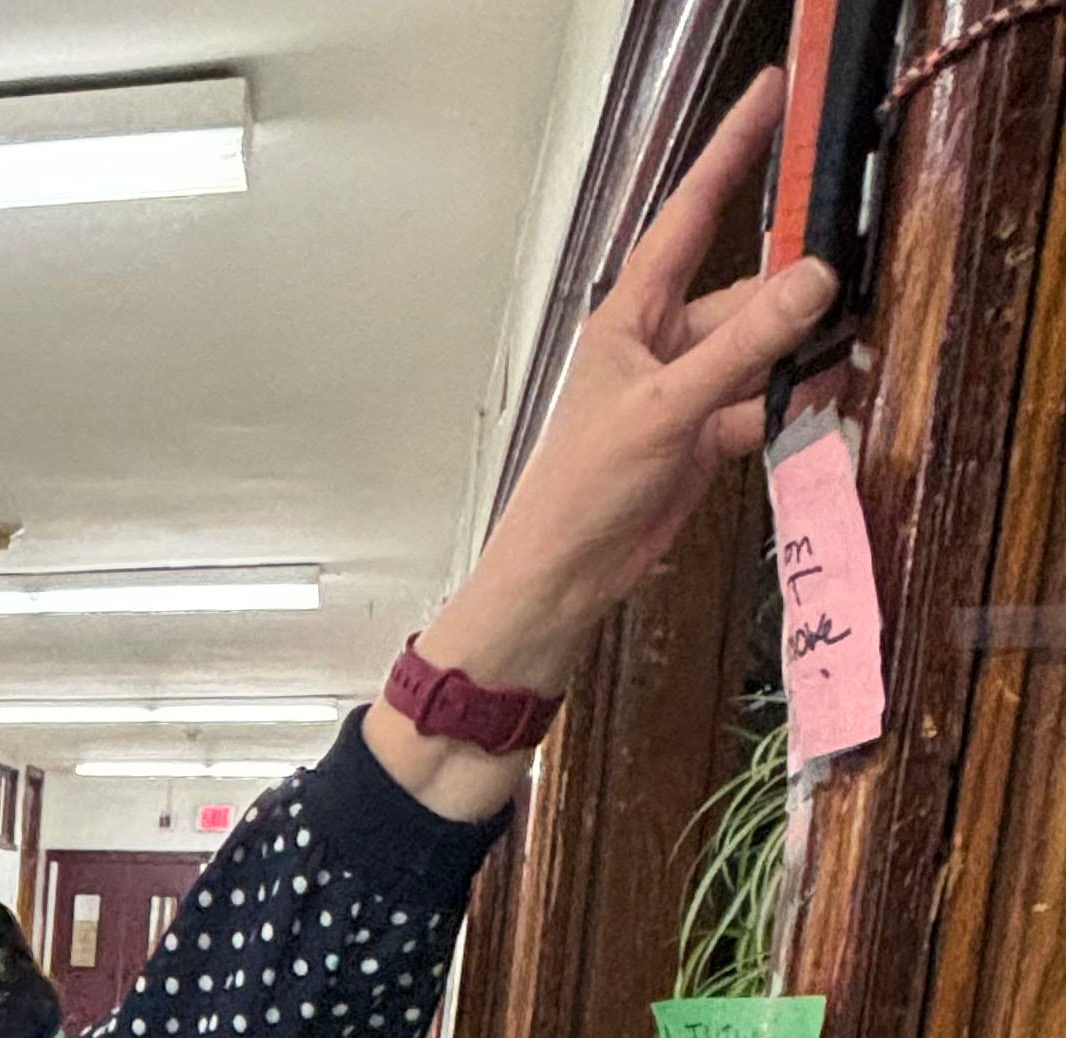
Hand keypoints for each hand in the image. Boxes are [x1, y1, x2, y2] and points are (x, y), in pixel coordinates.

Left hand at [385, 68, 841, 817]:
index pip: (691, 216)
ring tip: (823, 364)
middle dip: (789, 295)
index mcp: (629, 317)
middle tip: (838, 294)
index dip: (730, 154)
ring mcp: (682, 388)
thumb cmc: (581, 490)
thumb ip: (743, 345)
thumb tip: (812, 282)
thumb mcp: (668, 408)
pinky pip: (760, 401)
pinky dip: (783, 409)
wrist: (563, 576)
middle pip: (743, 293)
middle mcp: (656, 343)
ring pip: (759, 349)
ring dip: (791, 358)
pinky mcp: (702, 434)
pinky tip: (800, 419)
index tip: (769, 96)